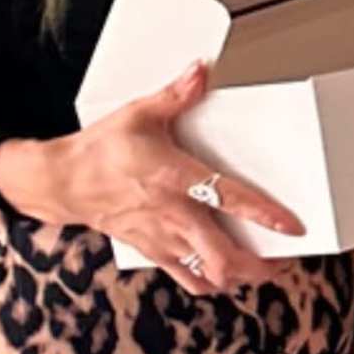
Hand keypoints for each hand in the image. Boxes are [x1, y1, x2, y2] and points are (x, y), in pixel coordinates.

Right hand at [11, 70, 303, 290]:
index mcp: (174, 177)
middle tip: (283, 259)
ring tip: (261, 270)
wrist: (62, 181)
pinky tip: (225, 274)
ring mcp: (162, 239)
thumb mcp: (139, 113)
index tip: (291, 226)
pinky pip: (188, 279)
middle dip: (259, 266)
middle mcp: (172, 214)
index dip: (262, 214)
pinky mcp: (151, 252)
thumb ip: (176, 94)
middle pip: (223, 257)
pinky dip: (210, 282)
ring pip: (208, 275)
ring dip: (239, 278)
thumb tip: (201, 71)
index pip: (228, 198)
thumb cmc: (101, 148)